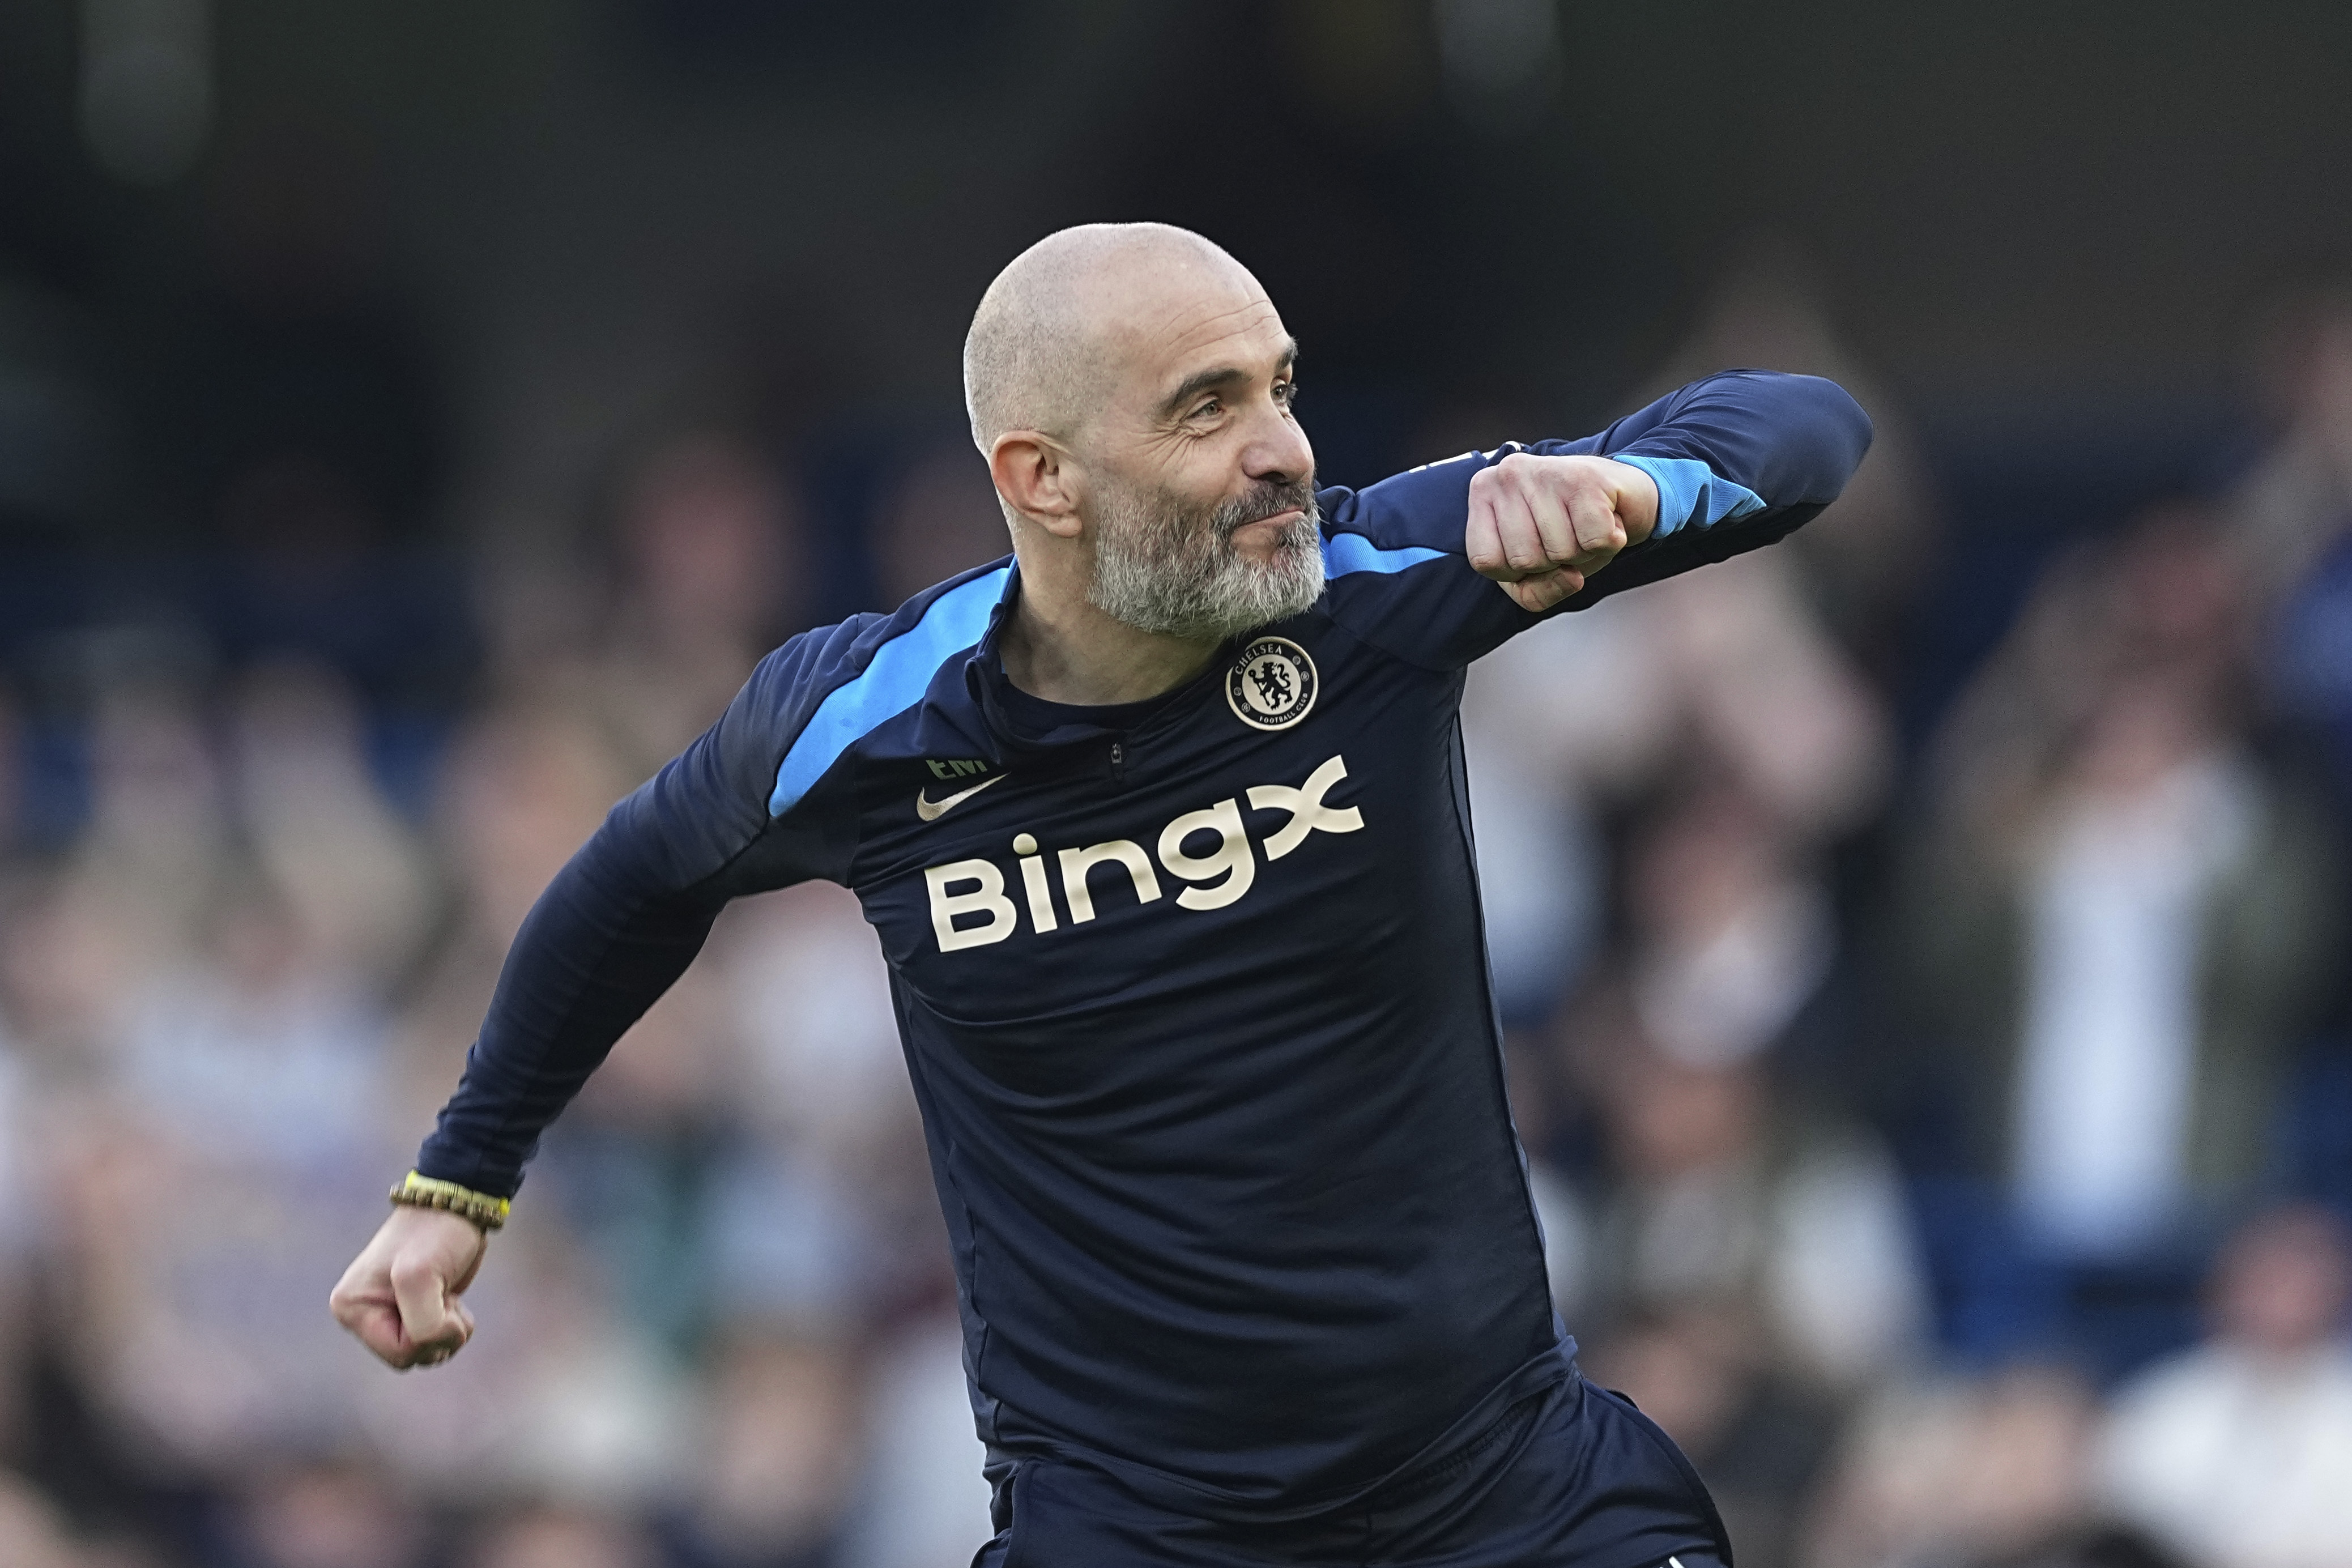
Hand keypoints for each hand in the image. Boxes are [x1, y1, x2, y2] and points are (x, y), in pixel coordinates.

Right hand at [329, 1205, 488, 1369]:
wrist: (455, 1206)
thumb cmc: (435, 1234)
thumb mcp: (420, 1276)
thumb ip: (423, 1324)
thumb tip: (432, 1344)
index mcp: (352, 1307)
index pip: (399, 1354)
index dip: (429, 1335)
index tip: (438, 1297)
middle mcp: (362, 1314)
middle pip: (411, 1358)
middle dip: (438, 1334)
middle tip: (443, 1295)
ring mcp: (385, 1314)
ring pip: (424, 1354)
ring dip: (447, 1330)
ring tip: (444, 1294)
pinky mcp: (409, 1312)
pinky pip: (432, 1343)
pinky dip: (450, 1326)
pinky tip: (448, 1297)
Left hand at [1465, 454, 1659, 612]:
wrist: (1624, 493)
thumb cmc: (1572, 529)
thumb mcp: (1537, 573)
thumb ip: (1536, 594)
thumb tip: (1571, 577)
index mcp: (1484, 492)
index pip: (1485, 561)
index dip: (1515, 571)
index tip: (1534, 546)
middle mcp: (1508, 474)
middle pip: (1524, 560)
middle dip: (1554, 563)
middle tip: (1566, 534)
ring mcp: (1546, 472)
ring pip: (1561, 552)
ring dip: (1583, 552)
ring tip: (1584, 526)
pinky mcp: (1586, 477)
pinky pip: (1595, 541)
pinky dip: (1608, 542)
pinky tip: (1605, 519)